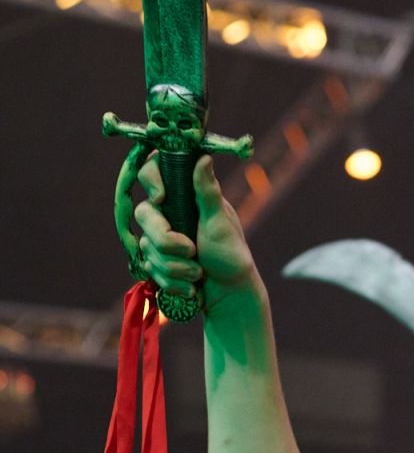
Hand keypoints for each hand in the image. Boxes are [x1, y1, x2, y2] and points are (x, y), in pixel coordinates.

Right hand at [133, 154, 256, 312]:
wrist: (229, 294)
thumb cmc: (231, 255)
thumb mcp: (220, 222)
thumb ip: (208, 192)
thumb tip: (204, 157)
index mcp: (183, 194)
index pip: (151, 170)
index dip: (150, 179)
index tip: (161, 198)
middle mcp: (168, 211)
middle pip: (143, 214)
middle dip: (167, 241)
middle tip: (192, 251)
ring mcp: (159, 235)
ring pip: (147, 247)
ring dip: (175, 267)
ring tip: (198, 273)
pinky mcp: (156, 259)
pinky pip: (150, 268)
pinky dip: (172, 281)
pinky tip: (190, 286)